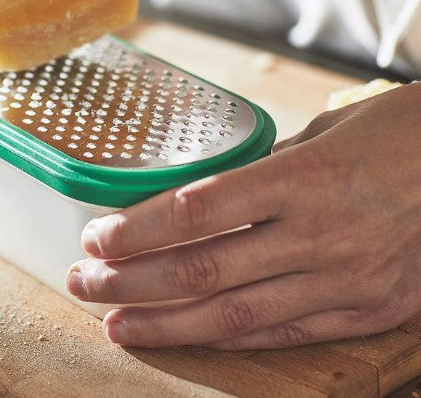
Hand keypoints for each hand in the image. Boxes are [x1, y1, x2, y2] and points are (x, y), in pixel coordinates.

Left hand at [67, 82, 420, 348]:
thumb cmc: (399, 134)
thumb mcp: (325, 133)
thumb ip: (266, 169)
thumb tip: (213, 194)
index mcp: (303, 178)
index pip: (194, 213)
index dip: (135, 231)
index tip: (97, 237)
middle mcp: (319, 235)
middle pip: (201, 270)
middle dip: (131, 282)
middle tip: (83, 283)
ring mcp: (346, 280)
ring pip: (235, 315)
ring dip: (165, 324)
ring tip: (115, 325)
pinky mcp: (369, 310)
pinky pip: (284, 333)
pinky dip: (228, 340)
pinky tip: (186, 338)